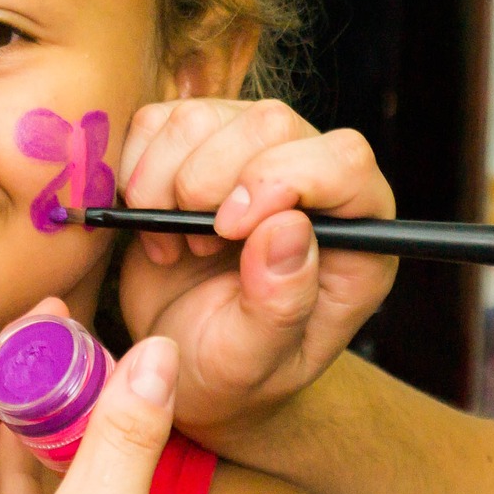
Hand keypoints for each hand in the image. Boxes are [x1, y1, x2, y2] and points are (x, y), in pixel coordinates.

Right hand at [115, 98, 397, 451]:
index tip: (230, 230)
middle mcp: (314, 180)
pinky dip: (136, 172)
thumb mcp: (253, 364)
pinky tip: (150, 224)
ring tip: (175, 245)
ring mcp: (254, 152)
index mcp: (357, 231)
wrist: (181, 367)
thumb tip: (289, 228)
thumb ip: (280, 305)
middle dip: (210, 180)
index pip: (345, 161)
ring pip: (207, 118)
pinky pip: (158, 119)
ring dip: (166, 183)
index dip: (284, 179)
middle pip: (272, 123)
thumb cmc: (231, 375)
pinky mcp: (198, 144)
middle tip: (193, 245)